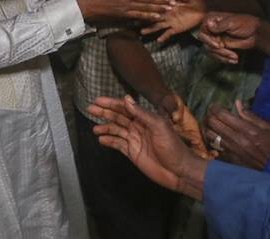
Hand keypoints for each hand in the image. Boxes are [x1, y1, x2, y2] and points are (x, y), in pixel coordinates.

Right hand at [88, 95, 206, 197]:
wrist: (179, 171)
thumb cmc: (173, 147)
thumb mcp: (159, 126)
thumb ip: (141, 114)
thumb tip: (125, 99)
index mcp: (145, 119)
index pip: (125, 108)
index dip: (111, 103)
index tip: (98, 100)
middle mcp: (138, 128)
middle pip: (118, 117)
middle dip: (104, 112)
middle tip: (90, 108)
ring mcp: (135, 140)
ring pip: (116, 131)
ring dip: (105, 128)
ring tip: (94, 128)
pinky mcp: (133, 153)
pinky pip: (118, 145)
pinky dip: (109, 141)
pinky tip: (101, 139)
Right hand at [140, 0, 205, 41]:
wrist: (203, 11)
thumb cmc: (196, 2)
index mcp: (169, 6)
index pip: (158, 6)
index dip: (150, 6)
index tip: (140, 6)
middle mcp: (168, 14)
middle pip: (154, 17)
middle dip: (145, 19)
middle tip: (135, 21)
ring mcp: (171, 22)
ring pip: (158, 26)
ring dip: (151, 29)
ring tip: (142, 32)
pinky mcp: (176, 29)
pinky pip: (168, 33)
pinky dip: (164, 36)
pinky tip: (158, 40)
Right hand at [198, 12, 268, 63]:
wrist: (256, 34)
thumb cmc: (246, 24)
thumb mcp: (232, 23)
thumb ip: (220, 25)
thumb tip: (208, 24)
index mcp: (212, 20)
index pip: (202, 32)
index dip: (209, 40)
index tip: (218, 45)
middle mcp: (211, 30)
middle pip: (206, 44)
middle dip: (217, 50)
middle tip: (227, 51)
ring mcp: (215, 38)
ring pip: (211, 52)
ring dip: (223, 56)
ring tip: (234, 57)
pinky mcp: (220, 46)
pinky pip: (217, 56)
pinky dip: (225, 59)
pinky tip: (234, 59)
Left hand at [204, 101, 269, 169]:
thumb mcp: (268, 127)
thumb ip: (251, 116)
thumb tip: (237, 103)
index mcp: (247, 130)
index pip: (222, 115)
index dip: (215, 107)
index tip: (215, 106)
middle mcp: (237, 140)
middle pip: (213, 123)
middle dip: (209, 115)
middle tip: (211, 113)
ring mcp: (232, 151)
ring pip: (210, 135)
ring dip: (208, 127)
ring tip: (212, 124)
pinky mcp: (230, 160)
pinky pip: (214, 147)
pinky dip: (212, 141)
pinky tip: (216, 138)